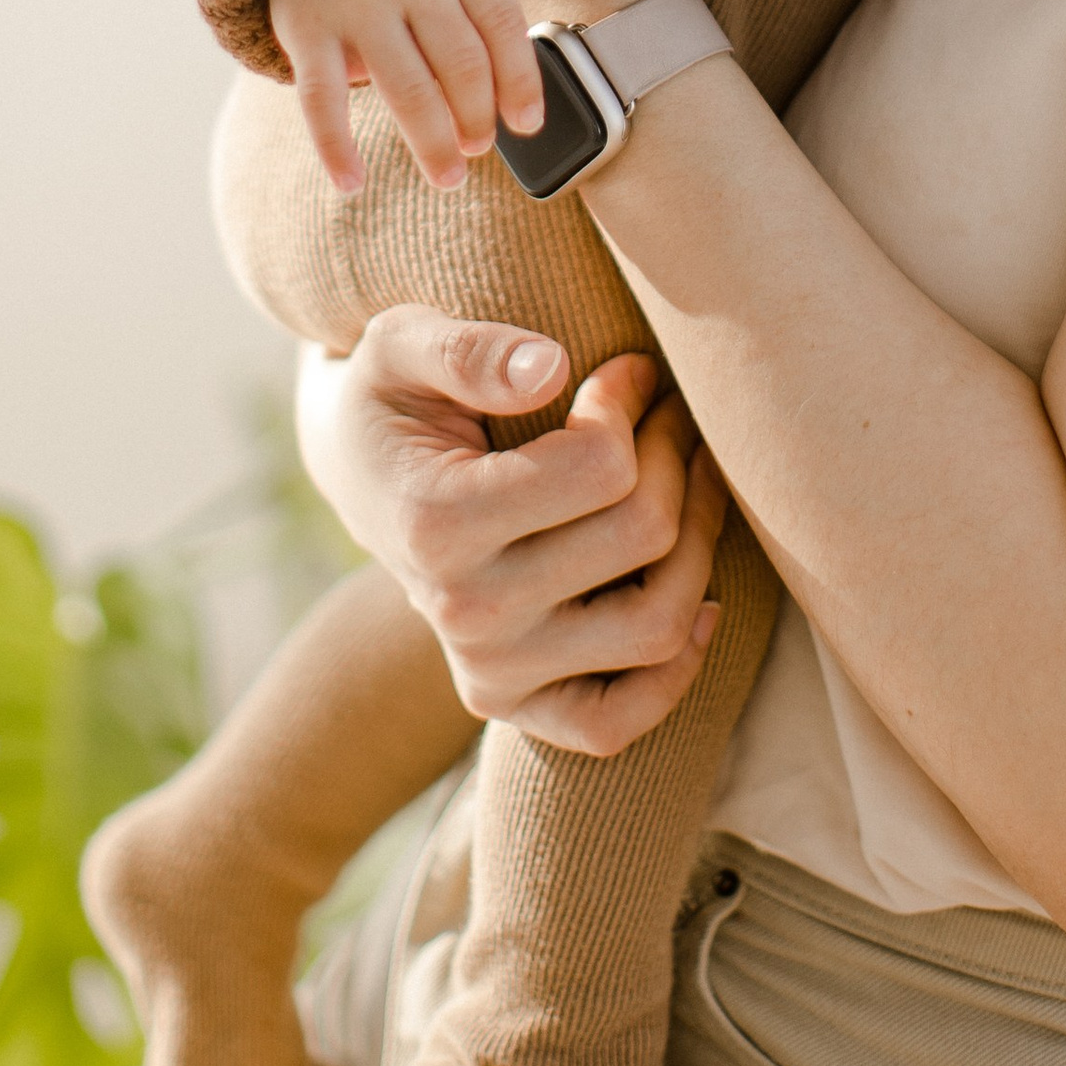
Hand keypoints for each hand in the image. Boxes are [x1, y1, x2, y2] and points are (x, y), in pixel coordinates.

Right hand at [267, 0, 544, 196]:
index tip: (526, 126)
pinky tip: (352, 183)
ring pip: (406, 88)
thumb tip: (511, 114)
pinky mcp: (306, 27)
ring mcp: (356, 0)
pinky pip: (323, 100)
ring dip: (432, 143)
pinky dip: (336, 148)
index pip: (503, 26)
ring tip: (447, 176)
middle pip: (461, 63)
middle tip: (477, 147)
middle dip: (477, 118)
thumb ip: (479, 23)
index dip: (522, 83)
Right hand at [297, 309, 726, 754]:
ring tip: (692, 480)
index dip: (631, 399)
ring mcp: (490, 670)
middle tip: (671, 411)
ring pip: (658, 627)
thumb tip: (548, 369)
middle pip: (642, 535)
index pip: (600, 466)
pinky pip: (620, 722)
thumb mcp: (402, 343)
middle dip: (676, 453)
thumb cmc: (398, 396)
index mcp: (435, 521)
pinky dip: (678, 666)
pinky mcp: (513, 705)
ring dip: (701, 541)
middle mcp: (463, 612)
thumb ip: (467, 350)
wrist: (364, 478)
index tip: (629, 370)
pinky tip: (700, 598)